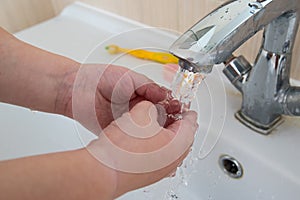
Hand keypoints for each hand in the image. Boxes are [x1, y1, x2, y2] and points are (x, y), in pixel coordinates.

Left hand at [60, 64, 180, 131]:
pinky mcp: (118, 133)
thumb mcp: (129, 77)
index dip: (173, 106)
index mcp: (141, 94)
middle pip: (158, 117)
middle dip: (170, 121)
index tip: (182, 110)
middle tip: (179, 124)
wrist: (74, 89)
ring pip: (148, 129)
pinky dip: (143, 142)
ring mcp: (128, 122)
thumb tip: (165, 94)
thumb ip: (148, 86)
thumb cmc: (99, 77)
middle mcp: (136, 109)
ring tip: (170, 135)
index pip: (162, 102)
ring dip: (159, 132)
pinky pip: (132, 139)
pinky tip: (152, 144)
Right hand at [88, 100, 197, 197]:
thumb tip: (151, 110)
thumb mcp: (141, 113)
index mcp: (179, 144)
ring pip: (169, 147)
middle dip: (175, 123)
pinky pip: (157, 156)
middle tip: (169, 114)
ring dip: (164, 135)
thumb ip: (152, 106)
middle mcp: (173, 161)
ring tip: (151, 124)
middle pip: (181, 137)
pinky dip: (154, 145)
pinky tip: (141, 139)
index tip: (185, 108)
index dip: (185, 111)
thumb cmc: (122, 149)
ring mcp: (161, 170)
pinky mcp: (148, 175)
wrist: (103, 171)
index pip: (190, 124)